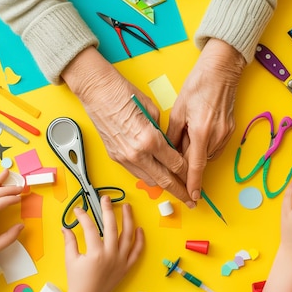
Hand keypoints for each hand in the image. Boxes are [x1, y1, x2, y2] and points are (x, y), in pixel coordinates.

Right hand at [62, 47, 192, 205]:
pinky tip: (155, 174)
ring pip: (149, 180)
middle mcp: (137, 153)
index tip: (194, 179)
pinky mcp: (115, 158)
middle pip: (164, 180)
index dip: (188, 174)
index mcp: (150, 140)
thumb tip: (169, 143)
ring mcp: (124, 158)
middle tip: (190, 200)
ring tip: (174, 187)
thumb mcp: (152, 111)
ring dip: (163, 184)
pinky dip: (148, 175)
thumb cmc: (123, 94)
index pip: (176, 164)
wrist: (97, 91)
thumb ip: (163, 132)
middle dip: (180, 191)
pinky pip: (136, 173)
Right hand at [63, 195, 143, 291]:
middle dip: (108, 210)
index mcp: (95, 253)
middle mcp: (110, 255)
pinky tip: (139, 228)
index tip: (79, 210)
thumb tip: (65, 227)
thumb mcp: (70, 260)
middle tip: (105, 198)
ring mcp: (121, 260)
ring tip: (126, 206)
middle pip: (111, 226)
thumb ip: (69, 242)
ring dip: (128, 219)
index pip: (89, 228)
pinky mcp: (127, 267)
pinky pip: (137, 251)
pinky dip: (140, 240)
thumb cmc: (78, 281)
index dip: (83, 216)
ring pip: (128, 236)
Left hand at [167, 39, 244, 200]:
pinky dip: (204, 146)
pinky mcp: (230, 130)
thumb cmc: (198, 85)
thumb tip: (168, 152)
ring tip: (188, 136)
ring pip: (207, 154)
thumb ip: (173, 134)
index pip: (196, 165)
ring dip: (196, 153)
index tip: (191, 196)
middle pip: (200, 160)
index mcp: (201, 131)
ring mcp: (226, 133)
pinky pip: (215, 146)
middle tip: (177, 155)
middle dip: (188, 162)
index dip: (192, 183)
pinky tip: (197, 134)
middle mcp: (216, 135)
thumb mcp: (178, 110)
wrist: (222, 70)